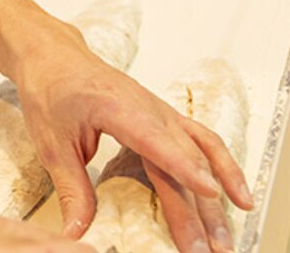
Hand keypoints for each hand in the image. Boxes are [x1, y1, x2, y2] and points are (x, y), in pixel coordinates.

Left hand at [16, 39, 252, 251]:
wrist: (57, 56)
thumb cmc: (52, 92)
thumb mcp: (53, 144)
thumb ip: (72, 190)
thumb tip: (77, 233)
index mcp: (118, 110)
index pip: (157, 142)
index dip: (185, 168)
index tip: (210, 193)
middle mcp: (150, 109)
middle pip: (185, 160)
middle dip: (201, 208)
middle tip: (210, 250)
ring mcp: (163, 111)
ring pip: (204, 151)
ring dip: (224, 189)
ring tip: (233, 231)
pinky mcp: (167, 117)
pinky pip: (203, 141)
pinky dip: (224, 165)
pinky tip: (237, 193)